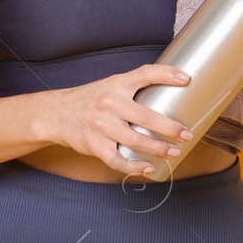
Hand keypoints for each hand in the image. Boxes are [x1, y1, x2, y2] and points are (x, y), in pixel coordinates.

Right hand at [39, 64, 193, 175]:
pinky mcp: (94, 144)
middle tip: (187, 134)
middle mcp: (109, 103)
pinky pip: (116, 159)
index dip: (166, 74)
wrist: (55, 114)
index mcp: (116, 84)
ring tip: (174, 152)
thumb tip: (169, 93)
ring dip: (158, 148)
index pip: (144, 74)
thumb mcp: (110, 86)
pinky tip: (147, 168)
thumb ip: (133, 89)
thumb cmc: (91, 100)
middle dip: (170, 128)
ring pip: (135, 139)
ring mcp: (101, 125)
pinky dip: (133, 166)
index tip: (186, 79)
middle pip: (145, 116)